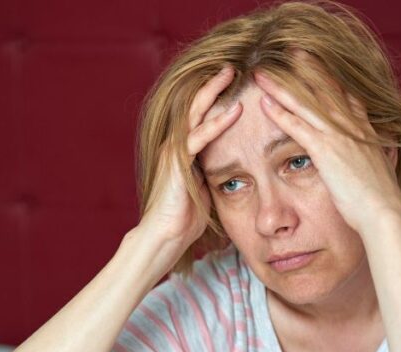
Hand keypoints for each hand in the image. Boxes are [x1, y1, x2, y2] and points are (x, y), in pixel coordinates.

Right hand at [139, 67, 242, 251]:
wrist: (165, 236)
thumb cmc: (185, 218)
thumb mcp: (206, 188)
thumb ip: (215, 171)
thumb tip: (235, 167)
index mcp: (183, 149)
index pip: (200, 115)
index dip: (216, 98)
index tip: (235, 83)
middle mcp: (176, 144)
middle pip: (196, 105)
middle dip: (214, 84)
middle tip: (232, 65)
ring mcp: (174, 151)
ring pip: (195, 113)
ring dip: (214, 92)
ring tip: (231, 74)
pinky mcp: (177, 161)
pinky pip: (199, 136)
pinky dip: (218, 122)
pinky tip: (235, 111)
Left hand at [253, 70, 400, 235]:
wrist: (383, 212)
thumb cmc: (381, 200)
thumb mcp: (382, 171)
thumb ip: (377, 159)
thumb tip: (381, 159)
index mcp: (366, 131)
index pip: (348, 97)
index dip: (332, 80)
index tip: (320, 66)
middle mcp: (353, 127)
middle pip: (326, 90)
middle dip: (308, 70)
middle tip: (292, 52)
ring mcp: (339, 136)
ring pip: (306, 104)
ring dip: (282, 87)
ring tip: (264, 74)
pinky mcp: (325, 151)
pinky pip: (298, 127)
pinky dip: (281, 114)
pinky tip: (265, 104)